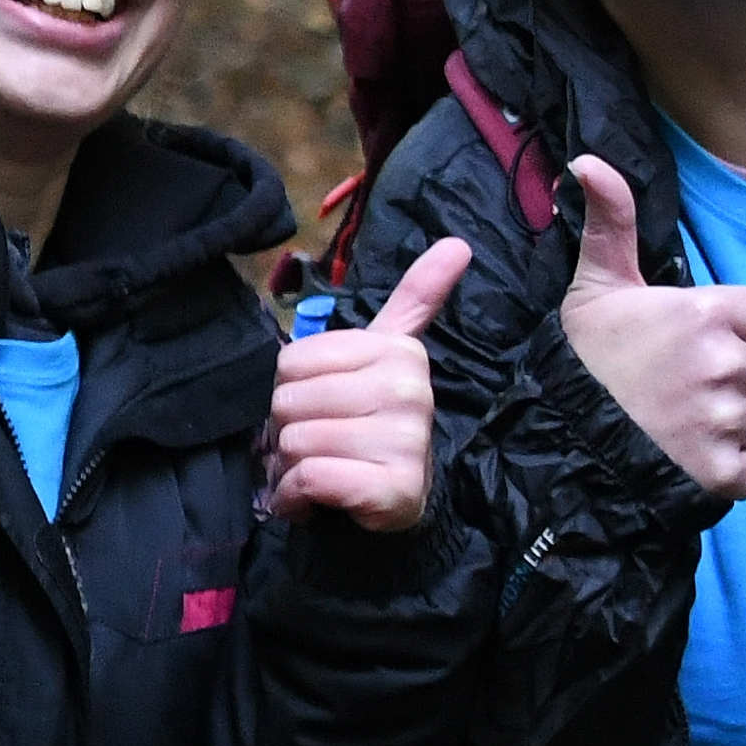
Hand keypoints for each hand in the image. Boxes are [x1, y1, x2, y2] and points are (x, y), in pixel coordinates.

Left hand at [262, 236, 469, 534]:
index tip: (321, 406)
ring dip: (289, 468)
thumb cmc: (376, 419)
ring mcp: (406, 440)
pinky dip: (297, 497)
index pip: (291, 362)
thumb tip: (458, 243)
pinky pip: (312, 478)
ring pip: (297, 441)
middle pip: (289, 401)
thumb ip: (415, 298)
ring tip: (318, 471)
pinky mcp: (394, 488)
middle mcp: (410, 389)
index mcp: (398, 351)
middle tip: (316, 445)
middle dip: (287, 431)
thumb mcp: (389, 353)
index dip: (291, 390)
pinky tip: (315, 501)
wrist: (402, 496)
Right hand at [556, 159, 745, 503]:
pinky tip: (692, 452)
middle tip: (695, 384)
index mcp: (707, 315)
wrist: (557, 441)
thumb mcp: (597, 285)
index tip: (721, 339)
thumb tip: (588, 162)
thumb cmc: (584, 360)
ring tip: (688, 419)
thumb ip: (612, 222)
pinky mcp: (720, 474)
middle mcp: (724, 366)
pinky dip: (733, 466)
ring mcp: (724, 423)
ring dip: (738, 423)